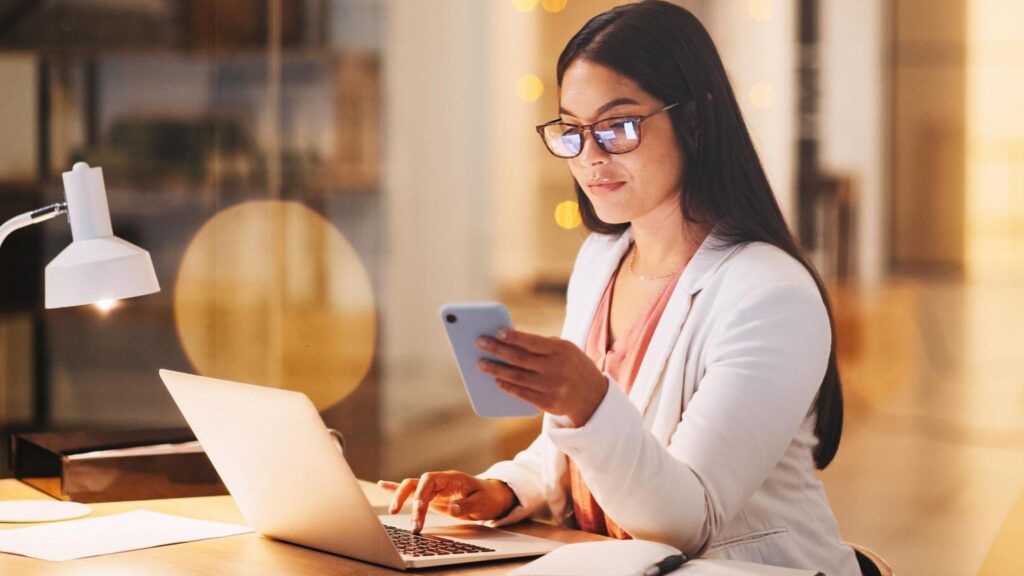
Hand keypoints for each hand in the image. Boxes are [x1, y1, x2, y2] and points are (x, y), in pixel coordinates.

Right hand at [377, 471, 515, 533]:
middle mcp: (440, 481)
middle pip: (415, 483)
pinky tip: (383, 485)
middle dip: (407, 499)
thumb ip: (466, 505)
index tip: (419, 511)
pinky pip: (413, 491)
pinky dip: (397, 489)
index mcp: (451, 478)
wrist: (493, 495)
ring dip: (401, 499)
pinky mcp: (432, 497)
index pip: (428, 480)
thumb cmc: (488, 497)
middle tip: (410, 521)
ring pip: (411, 488)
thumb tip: (451, 507)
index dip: (420, 494)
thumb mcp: (482, 503)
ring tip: (392, 511)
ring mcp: (435, 488)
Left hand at [476, 328, 607, 426]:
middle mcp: (556, 368)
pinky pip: (522, 393)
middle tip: (479, 343)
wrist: (594, 396)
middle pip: (520, 358)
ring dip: (496, 370)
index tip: (496, 331)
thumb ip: (542, 345)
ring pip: (517, 377)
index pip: (533, 342)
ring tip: (481, 363)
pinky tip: (496, 381)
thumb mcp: (566, 350)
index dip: (514, 337)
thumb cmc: (572, 366)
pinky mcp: (548, 403)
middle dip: (497, 350)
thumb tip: (509, 342)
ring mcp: (552, 387)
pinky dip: (507, 386)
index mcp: (561, 350)